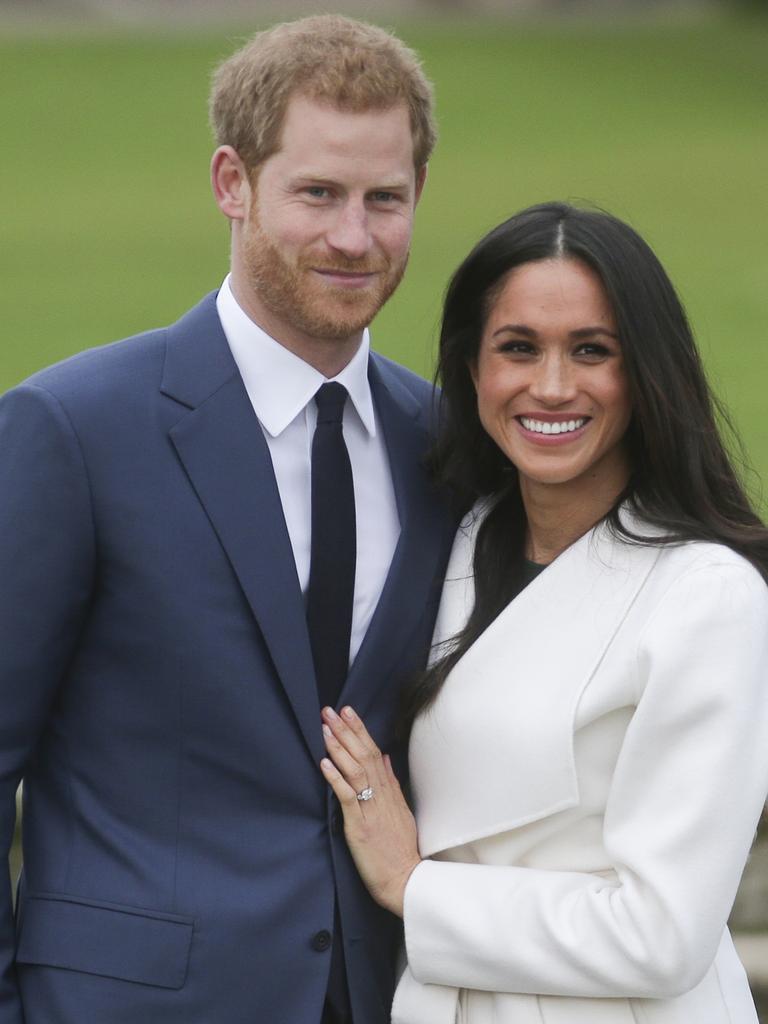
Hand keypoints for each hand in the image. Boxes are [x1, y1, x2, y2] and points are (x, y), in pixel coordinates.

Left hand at [320, 705, 420, 917]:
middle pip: (364, 756)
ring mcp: (370, 810)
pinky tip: (324, 763)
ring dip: (339, 748)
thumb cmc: (401, 850)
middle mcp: (381, 796)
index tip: (348, 711)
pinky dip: (336, 779)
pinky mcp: (359, 827)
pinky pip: (347, 798)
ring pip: (355, 771)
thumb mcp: (401, 811)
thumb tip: (386, 758)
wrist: (405, 881)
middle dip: (346, 731)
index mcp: (390, 792)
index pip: (374, 752)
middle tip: (331, 710)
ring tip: (325, 729)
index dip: (360, 731)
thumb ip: (392, 784)